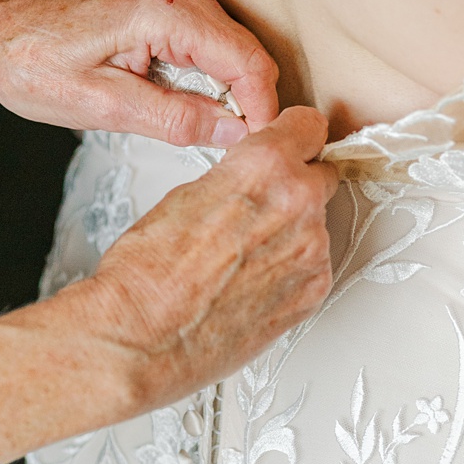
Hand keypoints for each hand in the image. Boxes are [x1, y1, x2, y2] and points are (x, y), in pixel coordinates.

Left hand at [0, 0, 280, 148]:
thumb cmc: (32, 67)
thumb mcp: (102, 107)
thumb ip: (173, 119)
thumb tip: (234, 132)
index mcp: (163, 12)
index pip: (246, 61)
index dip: (261, 110)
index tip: (257, 148)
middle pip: (246, 54)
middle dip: (247, 103)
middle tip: (230, 150)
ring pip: (233, 51)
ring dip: (227, 92)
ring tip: (201, 131)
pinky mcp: (168, 3)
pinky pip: (210, 45)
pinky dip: (208, 78)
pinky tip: (182, 105)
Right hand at [61, 107, 337, 411]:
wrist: (141, 337)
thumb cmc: (145, 274)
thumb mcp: (183, 195)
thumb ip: (233, 178)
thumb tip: (248, 179)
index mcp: (264, 167)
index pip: (310, 126)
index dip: (293, 136)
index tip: (288, 144)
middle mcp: (298, 205)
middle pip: (322, 176)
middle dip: (294, 185)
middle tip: (257, 207)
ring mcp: (312, 253)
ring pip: (316, 225)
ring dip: (290, 233)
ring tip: (240, 257)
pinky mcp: (312, 294)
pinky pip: (312, 267)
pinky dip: (288, 271)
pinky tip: (248, 283)